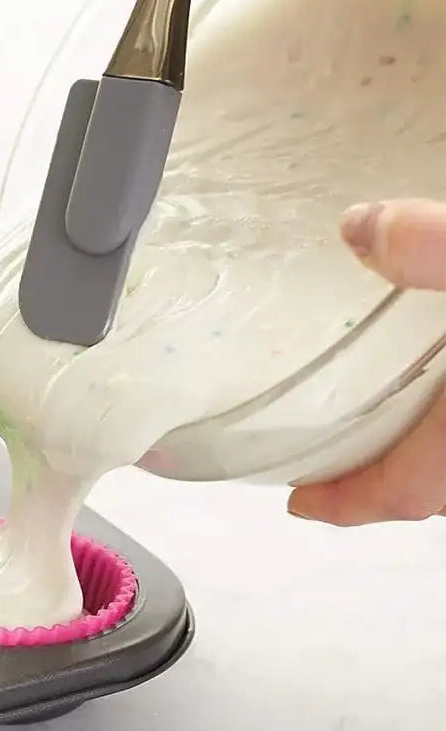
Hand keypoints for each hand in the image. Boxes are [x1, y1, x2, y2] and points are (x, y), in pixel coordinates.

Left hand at [289, 200, 445, 525]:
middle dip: (378, 477)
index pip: (402, 493)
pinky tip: (444, 376)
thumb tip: (359, 227)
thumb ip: (429, 248)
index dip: (348, 502)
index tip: (299, 504)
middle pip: (431, 487)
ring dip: (422, 450)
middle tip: (329, 460)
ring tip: (381, 421)